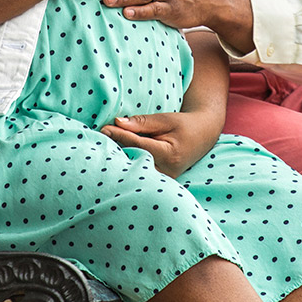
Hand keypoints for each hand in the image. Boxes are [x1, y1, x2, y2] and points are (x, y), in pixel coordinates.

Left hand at [101, 109, 221, 178]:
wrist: (203, 136)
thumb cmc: (184, 125)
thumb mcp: (166, 119)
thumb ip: (142, 122)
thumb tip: (118, 122)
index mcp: (169, 154)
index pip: (138, 145)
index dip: (120, 136)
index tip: (104, 129)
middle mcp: (167, 171)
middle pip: (135, 160)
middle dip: (116, 151)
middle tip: (98, 142)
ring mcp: (164, 180)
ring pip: (136, 170)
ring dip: (121, 160)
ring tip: (104, 150)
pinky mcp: (161, 182)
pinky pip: (141, 173)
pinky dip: (129, 165)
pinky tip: (116, 158)